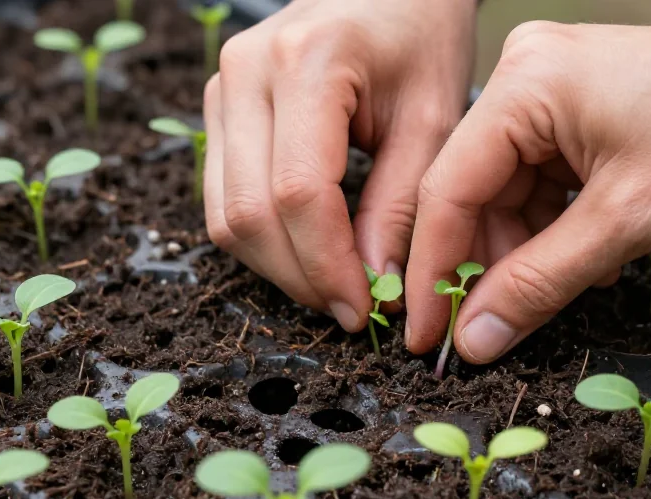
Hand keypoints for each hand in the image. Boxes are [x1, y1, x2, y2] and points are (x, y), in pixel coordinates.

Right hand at [203, 0, 475, 329]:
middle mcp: (245, 73)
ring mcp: (221, 89)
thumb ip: (402, 205)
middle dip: (301, 277)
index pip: (298, 192)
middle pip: (250, 213)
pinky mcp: (218, 110)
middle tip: (352, 308)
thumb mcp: (432, 118)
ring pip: (225, 216)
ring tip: (333, 285)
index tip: (365, 308)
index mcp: (307, 62)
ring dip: (278, 267)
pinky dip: (263, 239)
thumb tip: (376, 286)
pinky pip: (223, 199)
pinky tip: (308, 250)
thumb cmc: (420, 37)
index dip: (328, 265)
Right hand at [405, 8, 650, 362]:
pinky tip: (588, 260)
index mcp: (527, 83)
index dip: (434, 271)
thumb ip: (538, 284)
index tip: (426, 335)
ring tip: (567, 289)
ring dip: (528, 252)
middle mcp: (527, 76)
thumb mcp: (627, 222)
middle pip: (473, 192)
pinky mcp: (576, 110)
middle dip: (486, 265)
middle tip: (486, 332)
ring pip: (507, 193)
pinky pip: (540, 182)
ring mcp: (551, 90)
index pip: (447, 188)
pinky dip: (556, 228)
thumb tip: (474, 338)